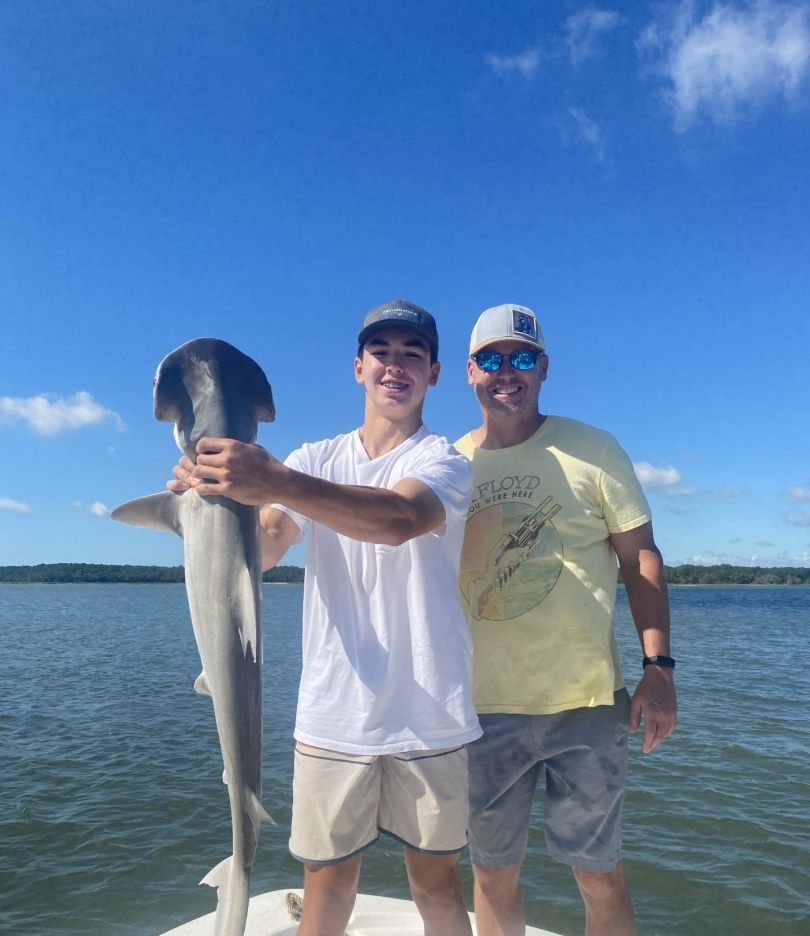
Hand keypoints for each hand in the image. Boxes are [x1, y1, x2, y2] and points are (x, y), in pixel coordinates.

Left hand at [166, 438, 285, 505]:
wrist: (278, 482)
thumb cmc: (268, 464)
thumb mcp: (253, 448)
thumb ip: (238, 447)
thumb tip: (228, 446)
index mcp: (233, 446)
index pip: (203, 443)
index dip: (200, 449)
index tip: (203, 454)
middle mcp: (227, 459)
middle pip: (199, 459)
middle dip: (200, 463)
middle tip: (204, 468)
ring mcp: (226, 475)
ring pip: (198, 472)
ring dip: (199, 475)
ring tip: (203, 478)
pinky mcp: (227, 489)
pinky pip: (204, 488)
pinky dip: (201, 489)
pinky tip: (204, 489)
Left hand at [629, 665, 676, 752]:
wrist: (661, 677)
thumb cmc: (645, 688)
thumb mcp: (636, 701)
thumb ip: (634, 717)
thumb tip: (633, 731)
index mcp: (653, 713)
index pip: (650, 733)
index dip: (647, 743)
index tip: (644, 750)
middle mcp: (664, 716)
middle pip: (660, 735)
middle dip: (654, 744)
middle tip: (648, 749)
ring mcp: (671, 714)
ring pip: (667, 732)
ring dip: (660, 739)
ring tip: (653, 743)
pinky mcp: (675, 712)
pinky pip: (672, 727)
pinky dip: (667, 733)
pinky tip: (662, 734)